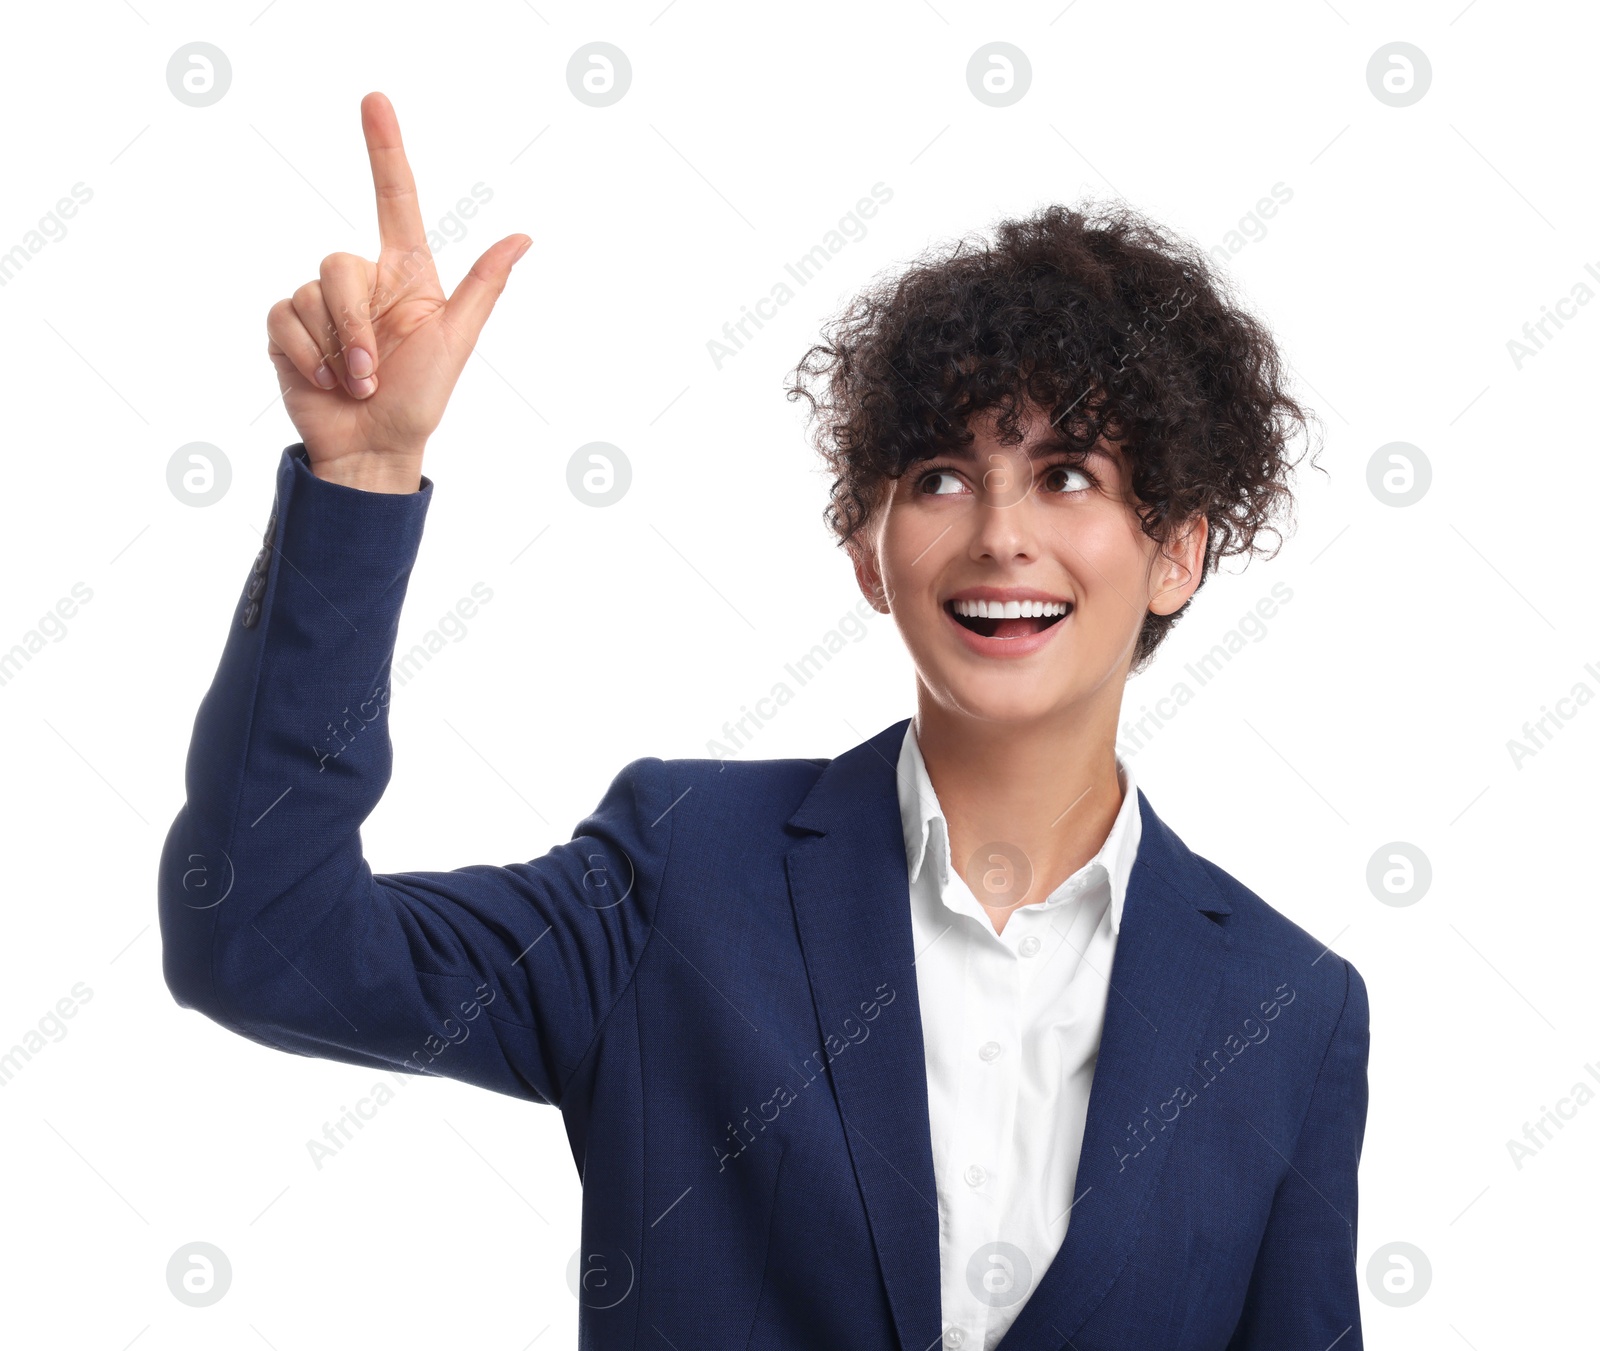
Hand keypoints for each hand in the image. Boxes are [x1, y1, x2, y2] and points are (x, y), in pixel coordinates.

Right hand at [266, 92, 529, 491]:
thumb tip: (523, 236)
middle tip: (373, 370)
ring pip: (310, 295)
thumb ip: (483, 286)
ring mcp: (321, 304)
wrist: (373, 447)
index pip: (394, 199)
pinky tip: (325, 382)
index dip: (384, 149)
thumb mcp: (456, 340)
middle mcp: (362, 282)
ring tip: (356, 382)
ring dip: (335, 349)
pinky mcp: (287, 329)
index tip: (375, 100)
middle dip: (354, 325)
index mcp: (405, 275)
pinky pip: (283, 319)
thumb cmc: (420, 399)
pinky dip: (305, 356)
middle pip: (338, 264)